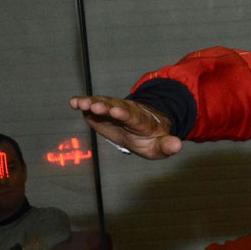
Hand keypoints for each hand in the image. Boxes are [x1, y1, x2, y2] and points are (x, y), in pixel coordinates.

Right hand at [68, 95, 182, 158]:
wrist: (144, 130)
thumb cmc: (152, 139)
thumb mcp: (161, 146)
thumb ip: (168, 146)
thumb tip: (177, 145)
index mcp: (142, 122)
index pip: (134, 117)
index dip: (125, 114)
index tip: (117, 111)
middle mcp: (127, 112)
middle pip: (116, 107)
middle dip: (106, 106)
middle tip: (95, 106)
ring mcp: (112, 110)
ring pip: (103, 104)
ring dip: (91, 103)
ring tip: (79, 103)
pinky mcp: (101, 112)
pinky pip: (92, 107)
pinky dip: (83, 103)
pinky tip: (73, 102)